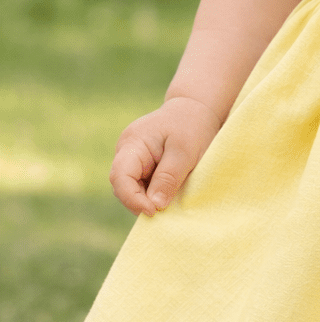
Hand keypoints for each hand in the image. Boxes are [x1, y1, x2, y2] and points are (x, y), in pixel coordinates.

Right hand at [109, 96, 221, 215]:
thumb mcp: (185, 152)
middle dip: (140, 201)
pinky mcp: (141, 163)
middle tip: (165, 211)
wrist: (196, 109)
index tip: (154, 211)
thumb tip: (155, 205)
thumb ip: (168, 177)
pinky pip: (141, 183)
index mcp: (133, 143)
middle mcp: (126, 150)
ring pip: (131, 187)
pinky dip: (152, 192)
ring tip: (170, 201)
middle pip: (123, 185)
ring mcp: (132, 157)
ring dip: (147, 198)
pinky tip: (168, 194)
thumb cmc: (192, 126)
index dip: (132, 199)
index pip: (120, 176)